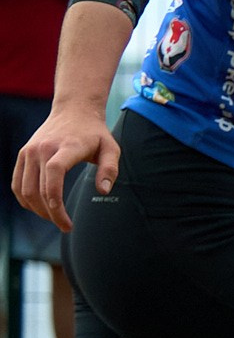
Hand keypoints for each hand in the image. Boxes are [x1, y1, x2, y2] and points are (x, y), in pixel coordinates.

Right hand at [11, 103, 119, 231]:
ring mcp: (29, 151)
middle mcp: (43, 148)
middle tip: (66, 227)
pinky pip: (17, 183)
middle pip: (38, 188)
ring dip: (37, 209)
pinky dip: (25, 199)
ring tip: (54, 219)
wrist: (73, 111)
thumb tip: (103, 191)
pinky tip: (40, 208)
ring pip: (24, 189)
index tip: (66, 219)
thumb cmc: (95, 133)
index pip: (54, 173)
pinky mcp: (22, 154)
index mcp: (66, 147)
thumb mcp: (111, 148)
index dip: (55, 198)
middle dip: (50, 213)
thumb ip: (110, 169)